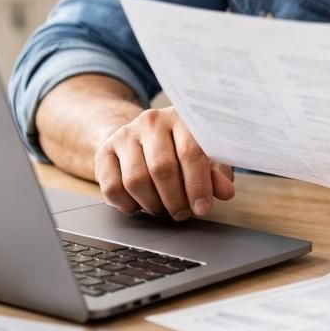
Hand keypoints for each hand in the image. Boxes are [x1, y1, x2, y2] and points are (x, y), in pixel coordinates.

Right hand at [95, 107, 234, 219]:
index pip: (190, 152)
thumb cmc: (182, 148)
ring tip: (164, 208)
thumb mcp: (207, 156)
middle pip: (161, 168)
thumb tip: (225, 192)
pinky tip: (141, 204)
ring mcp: (125, 135)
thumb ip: (217, 173)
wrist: (143, 136)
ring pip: (135, 180)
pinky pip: (112, 187)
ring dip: (153, 204)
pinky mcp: (104, 151)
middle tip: (183, 213)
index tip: (202, 208)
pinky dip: (129, 205)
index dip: (198, 185)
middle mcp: (151, 121)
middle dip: (175, 199)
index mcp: (182, 117)